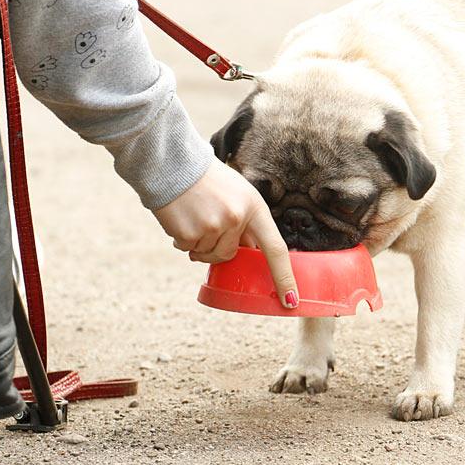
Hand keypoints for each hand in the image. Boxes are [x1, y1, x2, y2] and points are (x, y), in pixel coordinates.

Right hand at [152, 160, 298, 308]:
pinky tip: (180, 217)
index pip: (275, 249)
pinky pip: (187, 249)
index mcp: (255, 208)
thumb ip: (247, 223)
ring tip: (192, 214)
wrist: (172, 163)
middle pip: (230, 254)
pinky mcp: (189, 233)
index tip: (291, 301)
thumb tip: (252, 254)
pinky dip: (181, 239)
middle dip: (217, 248)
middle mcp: (238, 218)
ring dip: (198, 242)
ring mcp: (213, 227)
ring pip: (207, 255)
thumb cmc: (208, 180)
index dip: (284, 277)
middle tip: (206, 222)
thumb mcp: (238, 195)